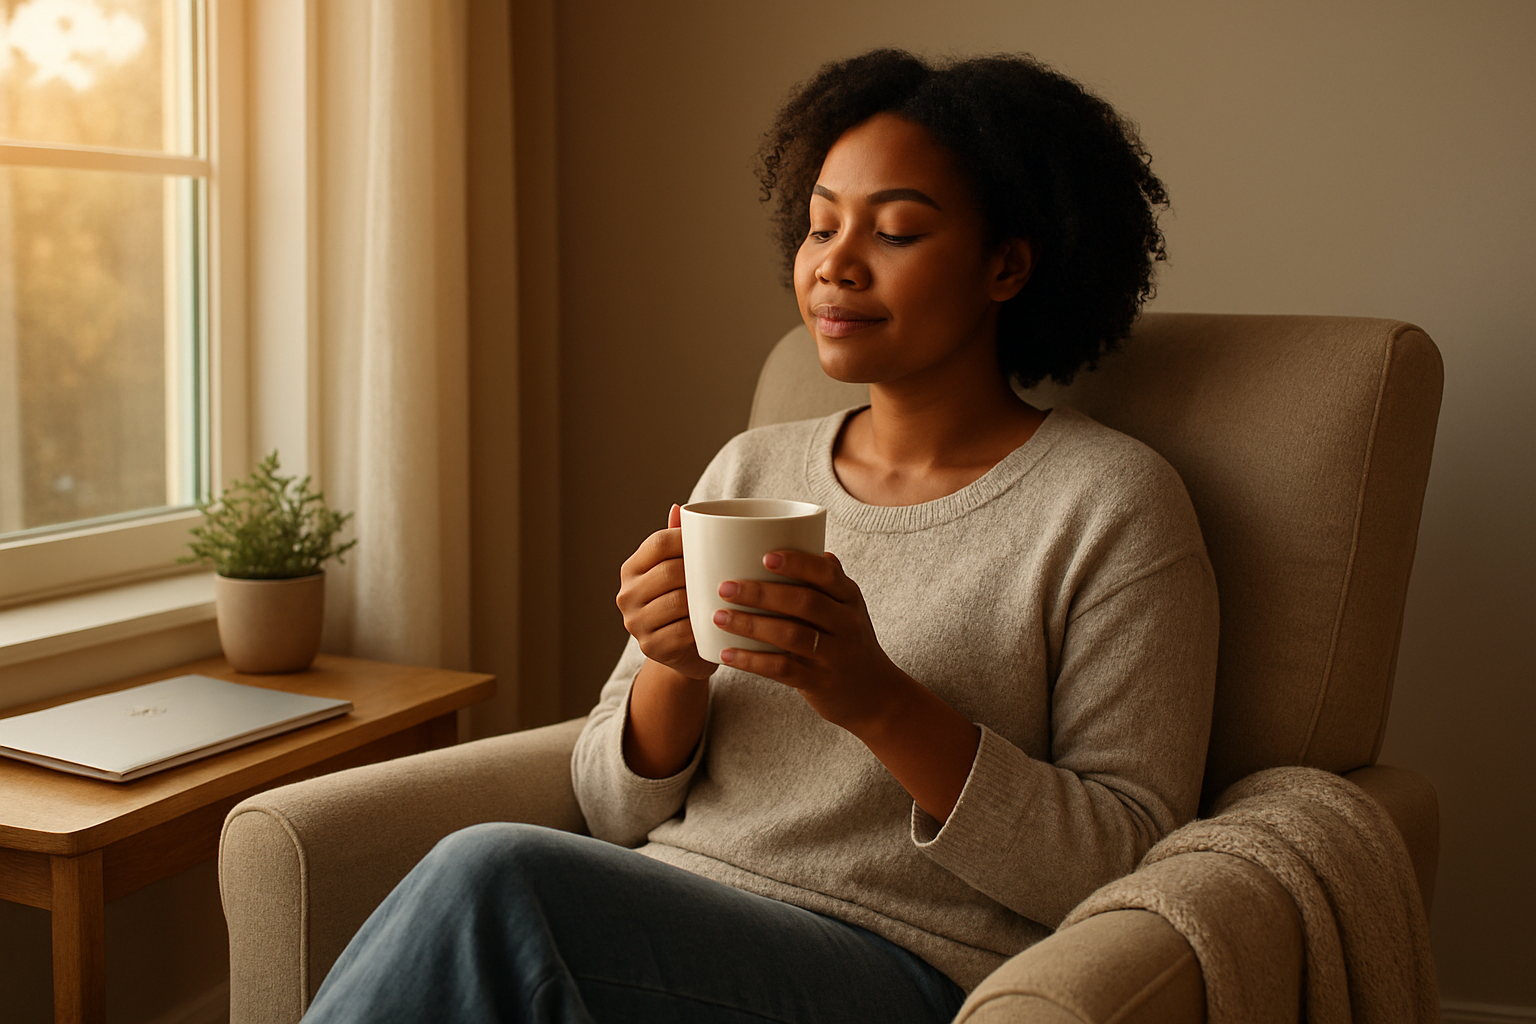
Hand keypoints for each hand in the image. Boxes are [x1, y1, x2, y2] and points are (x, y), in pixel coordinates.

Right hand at [616, 504, 715, 681]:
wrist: (684, 653)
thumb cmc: (686, 604)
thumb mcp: (680, 572)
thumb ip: (678, 542)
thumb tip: (679, 507)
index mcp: (631, 569)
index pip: (659, 543)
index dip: (688, 539)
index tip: (716, 541)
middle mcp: (626, 595)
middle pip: (669, 571)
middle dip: (700, 570)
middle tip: (729, 570)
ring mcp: (635, 623)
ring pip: (677, 601)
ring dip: (704, 597)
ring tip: (728, 593)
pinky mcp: (651, 647)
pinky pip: (683, 630)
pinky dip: (704, 624)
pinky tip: (720, 619)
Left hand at [715, 548, 981, 821]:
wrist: (875, 695)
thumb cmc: (850, 641)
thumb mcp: (848, 608)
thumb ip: (827, 579)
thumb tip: (805, 537)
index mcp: (850, 598)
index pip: (827, 574)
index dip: (797, 563)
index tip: (764, 556)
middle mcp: (847, 624)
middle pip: (804, 603)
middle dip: (762, 593)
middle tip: (726, 587)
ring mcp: (834, 655)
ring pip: (791, 636)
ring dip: (751, 625)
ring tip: (719, 617)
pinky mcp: (819, 682)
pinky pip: (782, 670)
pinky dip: (752, 661)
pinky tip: (727, 653)